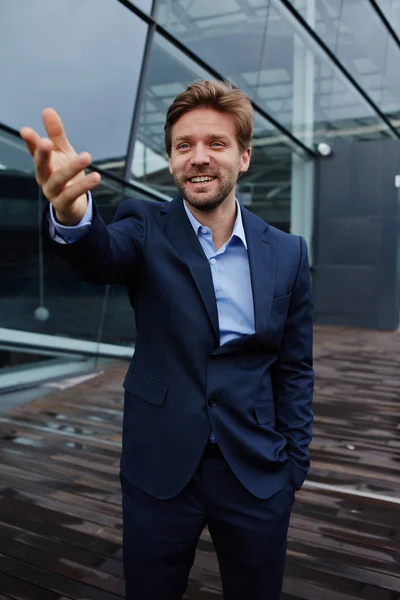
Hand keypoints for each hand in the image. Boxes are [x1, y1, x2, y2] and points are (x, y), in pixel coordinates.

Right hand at [20, 109, 100, 224]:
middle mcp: (44, 177)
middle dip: (43, 154)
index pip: (34, 151)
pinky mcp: (64, 203)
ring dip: (72, 168)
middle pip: (41, 165)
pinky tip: (96, 177)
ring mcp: (52, 192)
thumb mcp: (63, 153)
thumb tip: (47, 110)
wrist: (73, 205)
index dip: (30, 142)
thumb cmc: (66, 175)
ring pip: (59, 179)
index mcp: (43, 163)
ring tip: (86, 156)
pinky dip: (84, 186)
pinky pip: (73, 194)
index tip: (25, 131)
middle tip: (46, 142)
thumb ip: (56, 134)